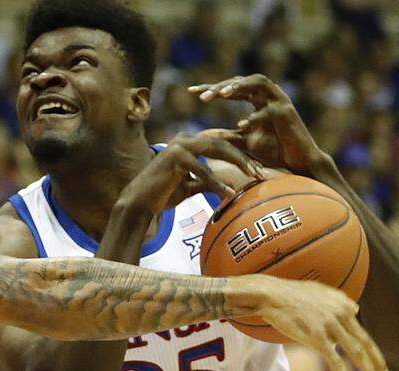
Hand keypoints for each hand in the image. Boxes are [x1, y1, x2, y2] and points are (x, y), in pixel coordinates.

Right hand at [120, 130, 265, 216]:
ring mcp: (179, 146)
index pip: (220, 145)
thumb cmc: (162, 195)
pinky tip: (228, 192)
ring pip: (215, 150)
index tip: (256, 171)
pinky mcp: (174, 158)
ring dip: (236, 164)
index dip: (239, 157)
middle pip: (221, 143)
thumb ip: (205, 182)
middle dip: (243, 157)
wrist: (139, 203)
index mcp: (188, 143)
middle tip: (259, 172)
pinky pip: (201, 170)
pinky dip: (216, 182)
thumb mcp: (189, 186)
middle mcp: (184, 139)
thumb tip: (229, 186)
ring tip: (251, 177)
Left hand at [188, 74, 324, 174]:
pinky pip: (270, 111)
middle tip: (203, 96)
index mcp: (258, 99)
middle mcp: (269, 95)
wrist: (297, 164)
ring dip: (240, 87)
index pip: (232, 87)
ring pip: (260, 83)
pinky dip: (255, 117)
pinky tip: (241, 125)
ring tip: (222, 95)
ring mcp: (280, 102)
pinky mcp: (288, 114)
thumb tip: (201, 135)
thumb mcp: (243, 143)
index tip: (191, 91)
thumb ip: (226, 136)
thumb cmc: (273, 151)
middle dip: (222, 86)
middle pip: (243, 81)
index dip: (212, 87)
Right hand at [246, 275, 388, 370]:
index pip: (362, 332)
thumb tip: (355, 309)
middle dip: (377, 362)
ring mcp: (330, 326)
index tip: (377, 363)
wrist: (272, 295)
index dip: (372, 350)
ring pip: (355, 352)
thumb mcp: (321, 291)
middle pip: (364, 343)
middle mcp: (342, 315)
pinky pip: (336, 361)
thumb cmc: (292, 293)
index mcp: (344, 305)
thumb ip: (341, 300)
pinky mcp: (317, 338)